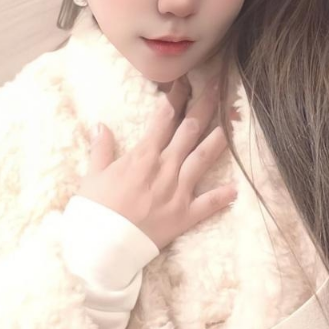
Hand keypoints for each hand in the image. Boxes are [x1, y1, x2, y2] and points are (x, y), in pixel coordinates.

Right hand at [78, 76, 237, 250]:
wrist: (101, 247)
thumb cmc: (94, 210)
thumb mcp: (92, 175)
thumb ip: (101, 148)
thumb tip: (100, 125)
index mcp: (143, 155)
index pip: (164, 118)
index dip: (176, 97)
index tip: (185, 81)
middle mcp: (165, 168)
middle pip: (189, 130)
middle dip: (204, 106)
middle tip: (218, 87)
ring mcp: (177, 190)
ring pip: (203, 158)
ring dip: (218, 138)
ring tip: (232, 122)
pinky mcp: (184, 215)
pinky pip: (208, 204)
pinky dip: (222, 196)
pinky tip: (235, 189)